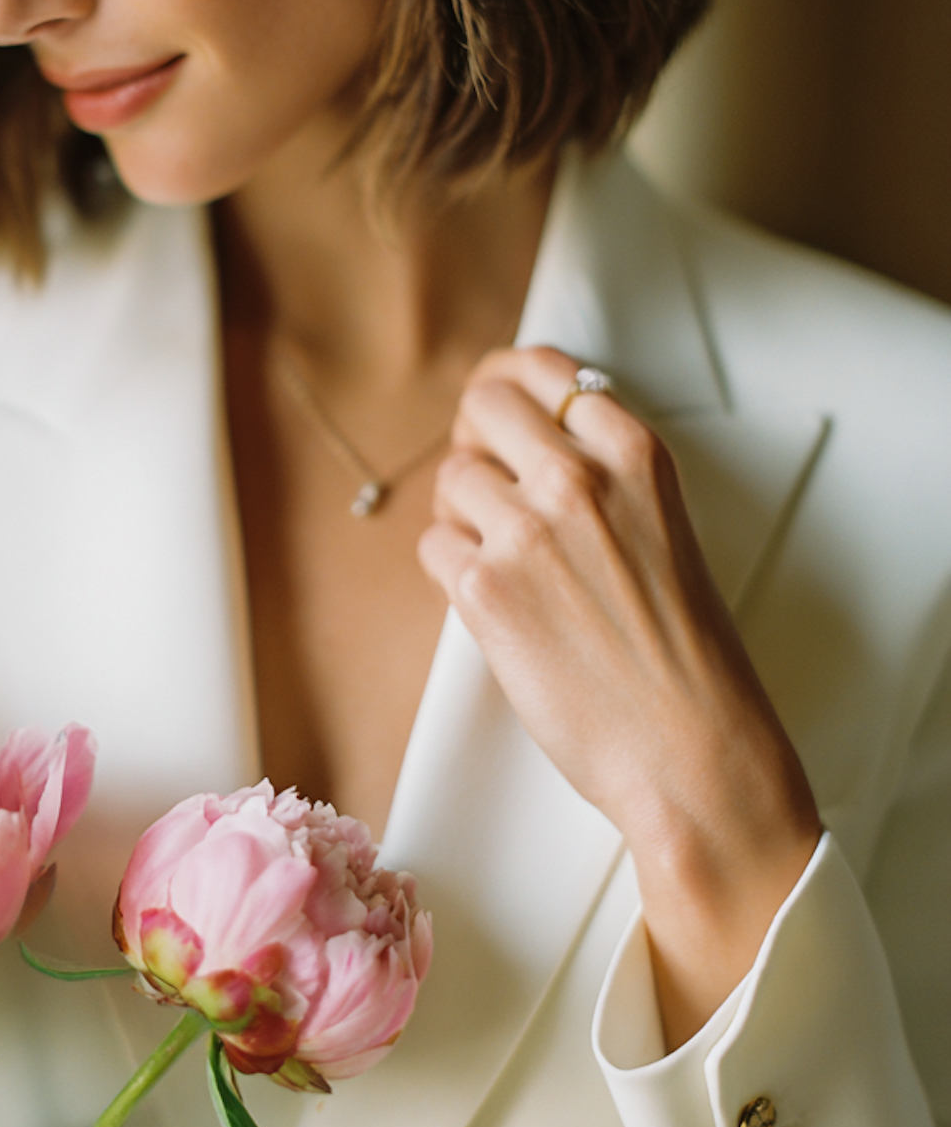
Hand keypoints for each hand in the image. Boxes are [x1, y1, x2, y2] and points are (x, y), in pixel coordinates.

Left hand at [418, 346, 820, 1047]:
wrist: (693, 754)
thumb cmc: (688, 659)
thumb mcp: (666, 533)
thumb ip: (606, 481)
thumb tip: (527, 447)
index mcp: (636, 456)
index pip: (545, 373)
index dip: (511, 389)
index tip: (501, 412)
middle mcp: (580, 479)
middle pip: (483, 404)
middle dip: (475, 437)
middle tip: (487, 482)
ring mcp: (527, 531)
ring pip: (453, 478)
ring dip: (464, 516)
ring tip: (506, 565)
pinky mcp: (484, 590)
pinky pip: (433, 545)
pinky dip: (451, 571)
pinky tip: (494, 604)